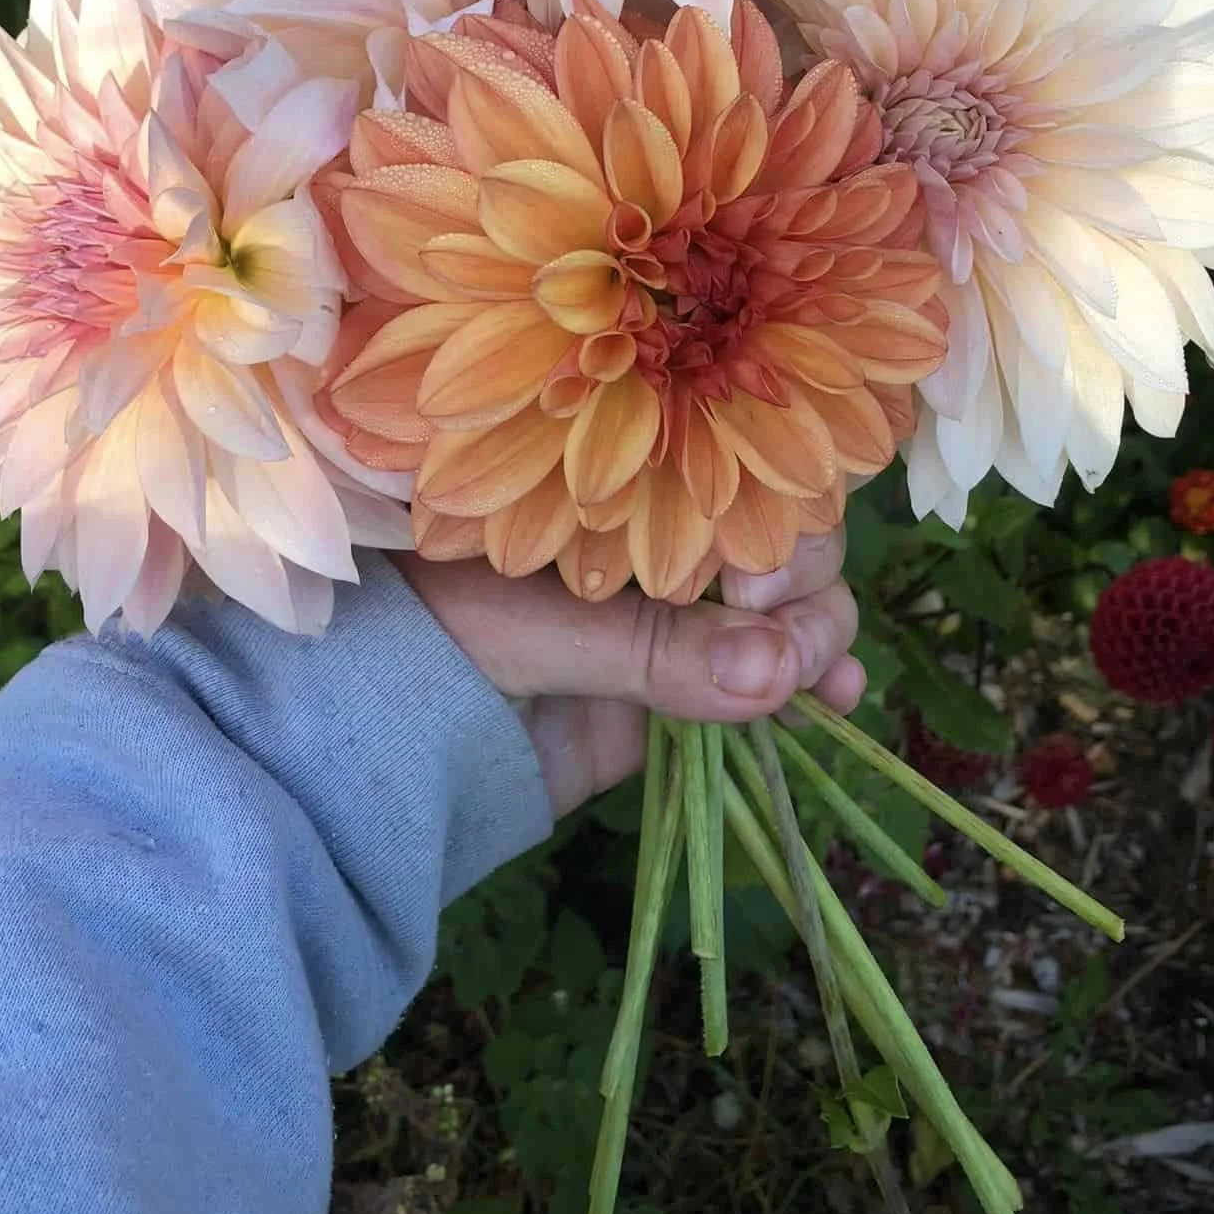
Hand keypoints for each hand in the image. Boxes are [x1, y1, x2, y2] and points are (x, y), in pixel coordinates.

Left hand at [397, 530, 862, 815]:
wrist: (376, 744)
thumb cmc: (425, 641)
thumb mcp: (529, 628)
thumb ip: (648, 650)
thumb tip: (777, 672)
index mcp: (615, 487)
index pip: (729, 469)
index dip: (768, 516)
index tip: (753, 577)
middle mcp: (658, 537)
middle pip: (776, 535)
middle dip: (804, 586)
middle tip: (785, 646)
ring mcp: (676, 615)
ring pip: (786, 607)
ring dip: (820, 636)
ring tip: (821, 683)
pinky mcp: (684, 689)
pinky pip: (766, 679)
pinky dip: (809, 683)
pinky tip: (836, 700)